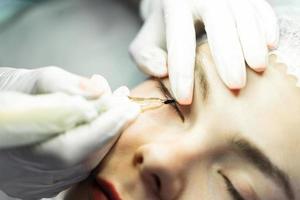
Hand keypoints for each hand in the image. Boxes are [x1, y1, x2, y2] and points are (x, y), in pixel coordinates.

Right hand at [0, 67, 140, 198]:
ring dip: (107, 135)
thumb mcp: (32, 82)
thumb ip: (65, 85)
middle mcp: (31, 175)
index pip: (76, 144)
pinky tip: (103, 125)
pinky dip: (96, 145)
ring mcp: (38, 182)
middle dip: (112, 128)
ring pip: (86, 163)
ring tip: (119, 110)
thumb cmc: (7, 95)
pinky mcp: (43, 182)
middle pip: (86, 156)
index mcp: (23, 150)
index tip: (129, 106)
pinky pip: (79, 166)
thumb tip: (99, 90)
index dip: (107, 124)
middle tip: (128, 105)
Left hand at [130, 0, 278, 103]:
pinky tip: (270, 45)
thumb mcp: (144, 44)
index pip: (179, 41)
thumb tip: (162, 70)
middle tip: (235, 85)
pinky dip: (267, 24)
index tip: (186, 99)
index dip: (182, 71)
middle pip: (218, 22)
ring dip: (252, 41)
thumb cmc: (162, 30)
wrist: (177, 1)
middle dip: (227, 54)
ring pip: (243, 13)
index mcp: (174, 6)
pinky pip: (259, 7)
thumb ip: (146, 58)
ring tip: (258, 67)